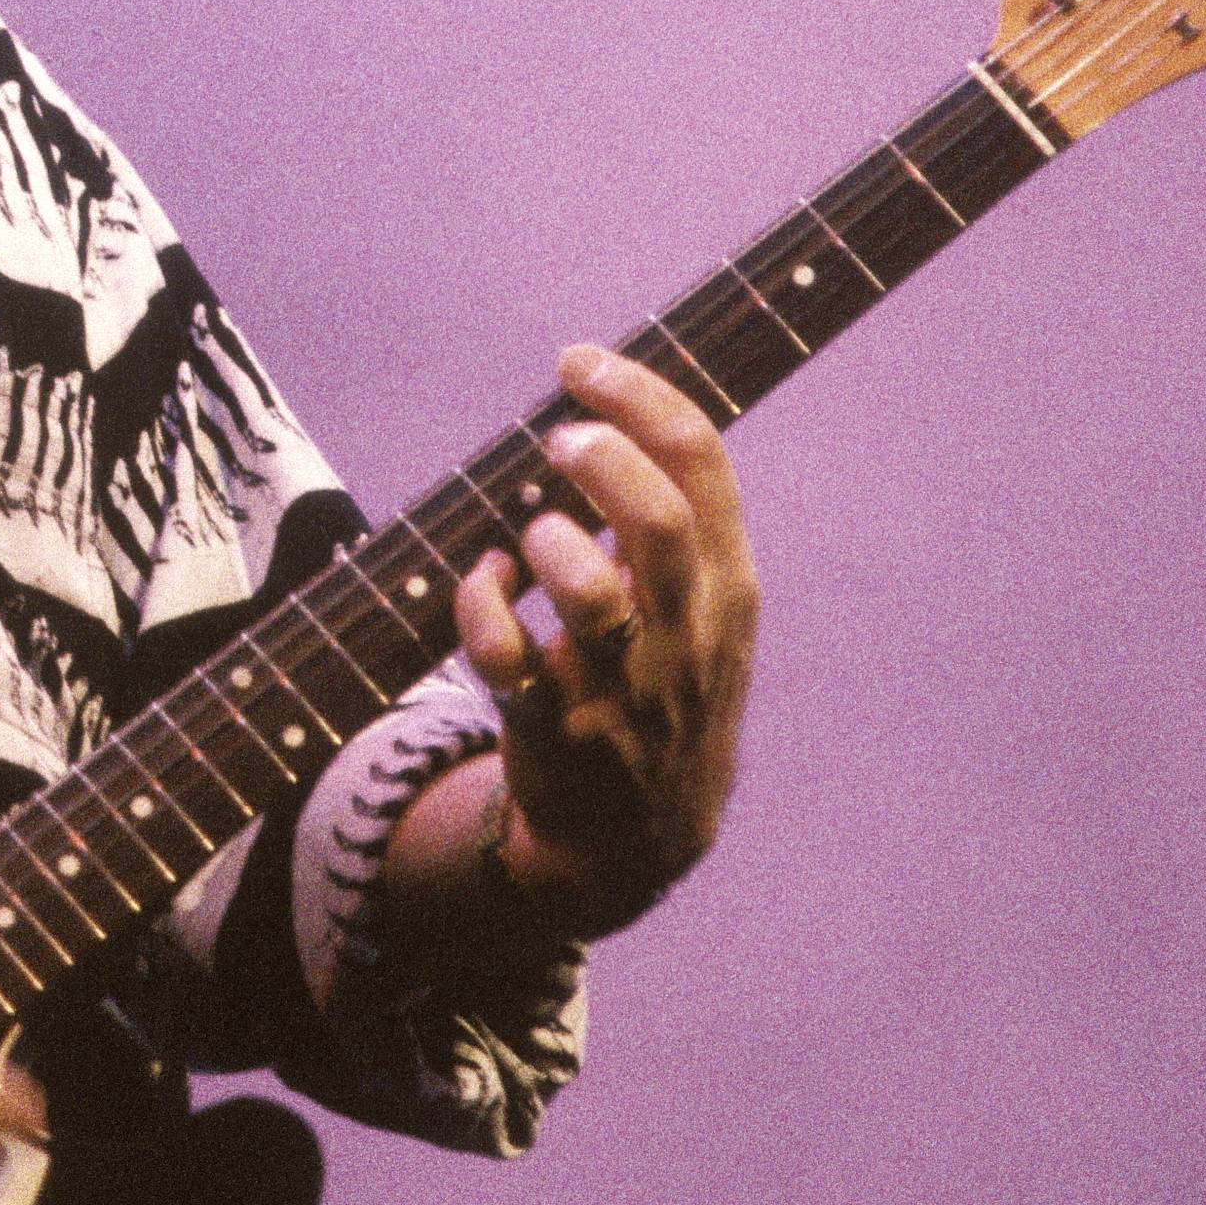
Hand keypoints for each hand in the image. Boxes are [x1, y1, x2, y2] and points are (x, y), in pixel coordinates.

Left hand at [452, 338, 759, 937]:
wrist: (637, 842)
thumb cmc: (659, 687)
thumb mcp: (702, 611)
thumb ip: (676, 520)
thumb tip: (605, 407)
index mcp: (727, 589)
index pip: (704, 466)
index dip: (639, 395)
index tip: (579, 361)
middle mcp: (683, 636)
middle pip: (655, 522)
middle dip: (599, 459)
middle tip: (557, 439)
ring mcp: (621, 690)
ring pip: (588, 595)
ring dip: (546, 544)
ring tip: (530, 537)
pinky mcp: (553, 732)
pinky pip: (503, 659)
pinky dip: (478, 607)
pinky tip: (481, 585)